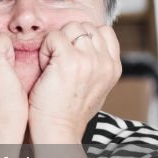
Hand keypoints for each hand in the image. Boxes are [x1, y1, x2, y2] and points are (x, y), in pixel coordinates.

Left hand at [27, 22, 120, 142]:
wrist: (58, 131)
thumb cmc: (68, 113)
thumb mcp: (94, 88)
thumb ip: (96, 66)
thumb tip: (87, 47)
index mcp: (113, 68)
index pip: (104, 31)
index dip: (83, 37)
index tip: (72, 56)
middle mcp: (105, 62)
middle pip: (84, 26)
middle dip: (68, 38)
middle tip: (58, 62)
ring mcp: (90, 60)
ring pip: (70, 28)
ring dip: (56, 43)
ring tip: (52, 65)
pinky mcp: (70, 61)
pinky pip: (54, 37)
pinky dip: (45, 49)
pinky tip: (45, 68)